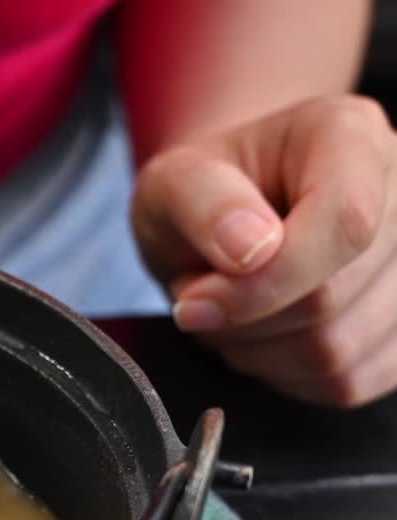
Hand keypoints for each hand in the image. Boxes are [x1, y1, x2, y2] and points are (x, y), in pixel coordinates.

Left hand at [132, 95, 396, 406]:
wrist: (225, 222)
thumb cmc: (201, 197)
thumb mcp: (171, 183)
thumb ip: (202, 204)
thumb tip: (249, 248)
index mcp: (350, 136)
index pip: (346, 223)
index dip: (266, 281)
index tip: (196, 302)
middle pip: (334, 298)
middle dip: (244, 318)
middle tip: (201, 298)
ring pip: (340, 352)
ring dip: (259, 351)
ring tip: (232, 311)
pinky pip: (348, 381)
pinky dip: (286, 374)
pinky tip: (265, 335)